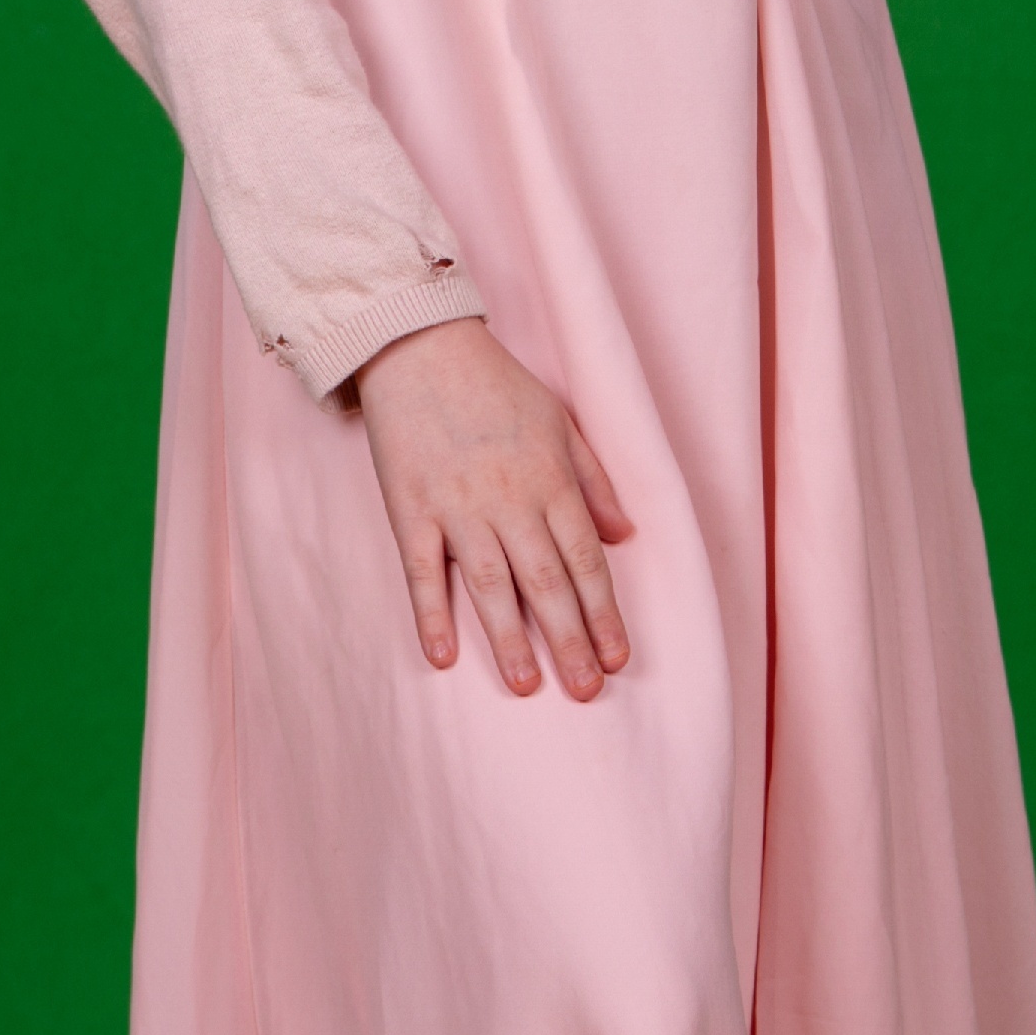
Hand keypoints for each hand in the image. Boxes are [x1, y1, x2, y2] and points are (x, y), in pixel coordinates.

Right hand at [353, 318, 633, 699]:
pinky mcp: (410, 508)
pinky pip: (421, 572)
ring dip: (510, 639)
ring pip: (489, 585)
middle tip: (587, 690)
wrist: (419, 344)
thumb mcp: (559, 421)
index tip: (618, 658)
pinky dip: (431, 615)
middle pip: (545, 582)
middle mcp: (509, 499)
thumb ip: (593, 479)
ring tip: (527, 686)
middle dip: (570, 639)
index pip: (586, 559)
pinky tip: (443, 656)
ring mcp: (457, 506)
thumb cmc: (495, 383)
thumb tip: (625, 535)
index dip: (604, 612)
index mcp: (550, 479)